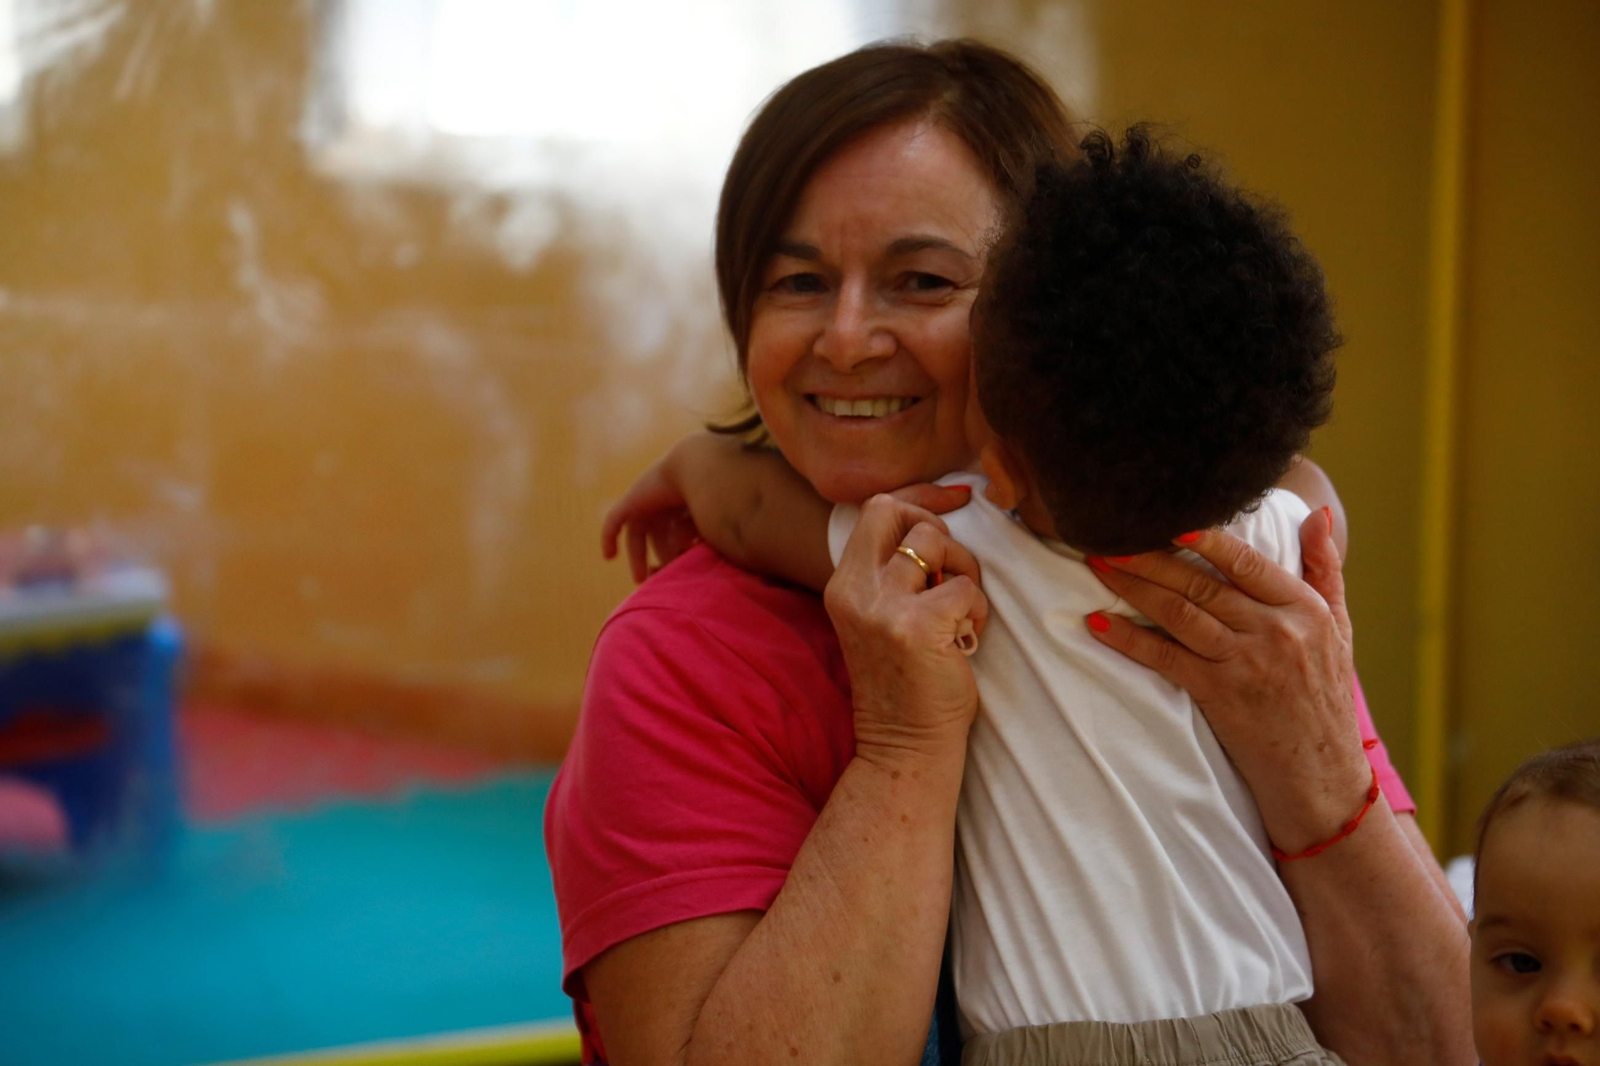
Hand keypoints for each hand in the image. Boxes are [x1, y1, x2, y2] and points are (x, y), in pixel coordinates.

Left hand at [600, 452, 702, 583]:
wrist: (699, 471)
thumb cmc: (714, 501)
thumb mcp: (710, 530)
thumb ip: (702, 548)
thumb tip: (694, 574)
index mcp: (686, 507)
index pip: (678, 536)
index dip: (677, 557)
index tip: (679, 576)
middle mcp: (665, 504)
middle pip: (657, 537)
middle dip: (660, 559)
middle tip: (662, 581)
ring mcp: (647, 502)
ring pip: (636, 535)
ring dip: (637, 556)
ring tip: (640, 579)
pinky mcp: (631, 502)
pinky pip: (614, 522)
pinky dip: (609, 538)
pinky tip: (609, 556)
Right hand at [824, 495, 988, 770]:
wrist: (904, 745)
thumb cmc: (905, 680)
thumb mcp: (880, 616)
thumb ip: (892, 572)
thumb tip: (932, 527)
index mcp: (843, 583)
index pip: (877, 509)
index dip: (918, 502)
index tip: (950, 509)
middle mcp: (855, 589)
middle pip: (897, 511)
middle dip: (935, 530)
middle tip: (949, 572)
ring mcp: (883, 607)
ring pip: (934, 541)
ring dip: (962, 568)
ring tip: (961, 608)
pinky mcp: (918, 627)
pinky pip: (965, 586)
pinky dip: (976, 607)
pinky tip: (967, 635)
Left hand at [1084, 508, 1370, 853]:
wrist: (1323, 779)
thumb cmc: (1326, 700)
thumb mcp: (1340, 629)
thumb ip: (1326, 570)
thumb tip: (1316, 515)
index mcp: (1305, 609)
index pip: (1244, 561)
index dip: (1202, 536)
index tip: (1162, 517)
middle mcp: (1276, 630)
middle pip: (1201, 583)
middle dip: (1149, 556)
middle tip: (1108, 535)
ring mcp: (1247, 663)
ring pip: (1179, 613)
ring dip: (1132, 587)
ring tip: (1098, 564)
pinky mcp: (1221, 696)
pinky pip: (1165, 658)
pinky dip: (1128, 638)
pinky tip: (1098, 623)